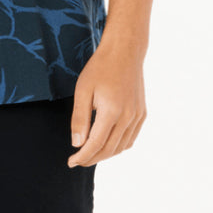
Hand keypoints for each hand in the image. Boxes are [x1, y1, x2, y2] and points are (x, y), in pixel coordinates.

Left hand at [67, 36, 146, 167]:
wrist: (125, 50)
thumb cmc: (100, 67)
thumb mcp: (83, 89)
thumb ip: (80, 118)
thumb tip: (77, 144)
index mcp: (112, 111)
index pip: (96, 144)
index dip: (83, 156)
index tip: (71, 162)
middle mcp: (128, 117)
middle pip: (109, 149)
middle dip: (92, 158)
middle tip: (78, 160)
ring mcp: (137, 116)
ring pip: (122, 147)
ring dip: (106, 154)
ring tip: (90, 153)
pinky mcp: (142, 114)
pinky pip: (131, 138)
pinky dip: (119, 146)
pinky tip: (108, 144)